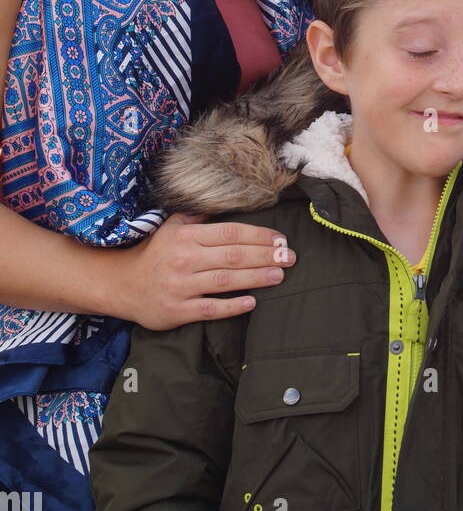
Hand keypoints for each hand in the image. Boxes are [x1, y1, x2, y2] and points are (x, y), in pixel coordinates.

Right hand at [110, 213, 294, 329]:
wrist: (122, 284)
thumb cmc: (155, 252)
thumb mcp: (173, 226)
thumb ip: (199, 215)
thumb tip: (229, 200)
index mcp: (187, 236)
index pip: (231, 233)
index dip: (259, 235)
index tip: (280, 239)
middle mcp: (185, 259)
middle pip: (233, 255)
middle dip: (266, 256)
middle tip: (290, 257)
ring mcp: (180, 285)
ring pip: (225, 280)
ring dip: (256, 277)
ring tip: (279, 275)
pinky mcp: (176, 310)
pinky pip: (209, 308)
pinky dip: (232, 306)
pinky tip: (252, 302)